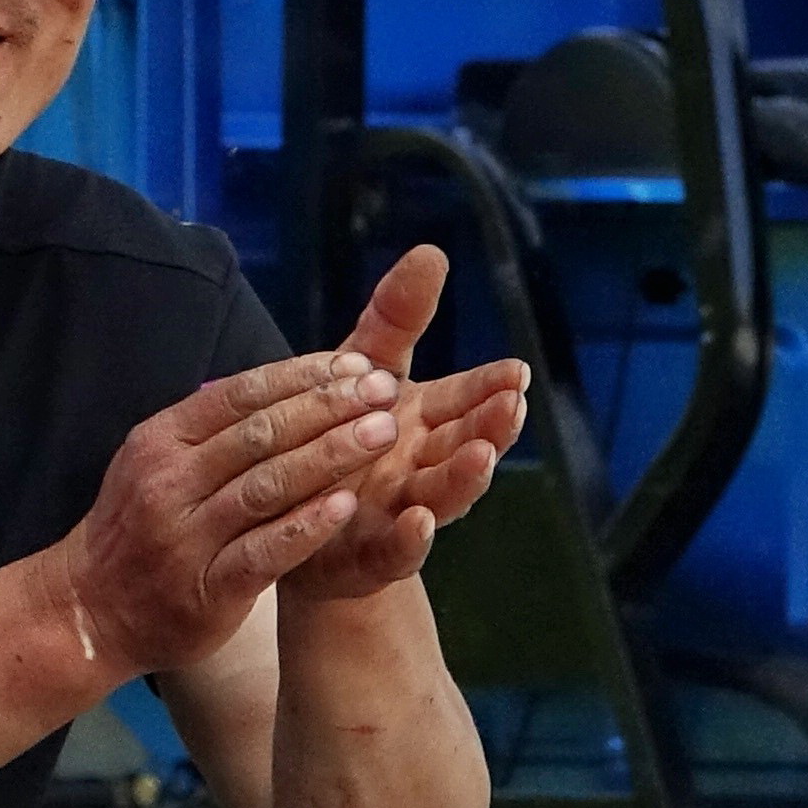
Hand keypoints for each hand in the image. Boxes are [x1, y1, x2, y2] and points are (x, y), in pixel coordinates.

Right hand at [44, 343, 405, 682]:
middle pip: (260, 434)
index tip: (355, 365)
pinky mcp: (207, 587)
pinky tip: (347, 506)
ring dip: (330, 456)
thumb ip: (209, 433)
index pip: (238, 396)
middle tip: (386, 391)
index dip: (301, 377)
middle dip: (328, 408)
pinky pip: (265, 551)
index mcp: (158, 442)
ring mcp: (185, 536)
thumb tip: (285, 387)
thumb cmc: (137, 530)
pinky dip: (307, 526)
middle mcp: (167, 482)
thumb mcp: (153, 466)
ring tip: (382, 434)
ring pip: (268, 486)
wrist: (90, 610)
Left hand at [282, 247, 532, 605]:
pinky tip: (417, 522)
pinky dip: (410, 540)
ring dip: (465, 478)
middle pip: (465, 445)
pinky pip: (394, 552)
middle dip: (491, 426)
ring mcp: (400, 512)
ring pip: (443, 497)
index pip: (466, 398)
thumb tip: (431, 251)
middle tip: (512, 405)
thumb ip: (396, 320)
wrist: (292, 523)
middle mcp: (420, 466)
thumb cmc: (336, 435)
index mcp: (423, 422)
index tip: (515, 371)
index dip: (490, 387)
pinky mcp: (369, 556)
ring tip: (482, 457)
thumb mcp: (359, 369)